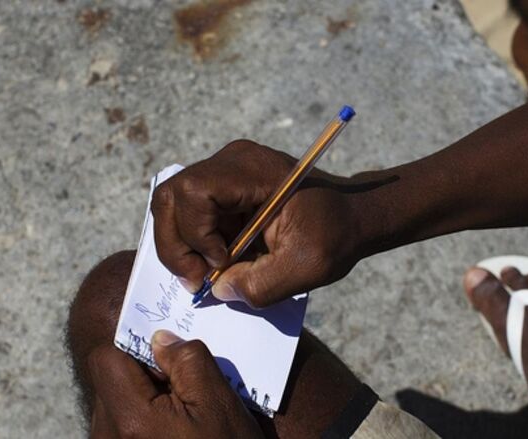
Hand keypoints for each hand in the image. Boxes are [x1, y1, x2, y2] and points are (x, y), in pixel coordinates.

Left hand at [88, 330, 262, 438]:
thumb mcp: (219, 402)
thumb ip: (188, 360)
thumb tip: (162, 339)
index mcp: (130, 420)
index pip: (106, 358)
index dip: (136, 348)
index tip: (169, 361)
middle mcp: (107, 438)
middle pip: (110, 381)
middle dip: (145, 375)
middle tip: (185, 392)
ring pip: (115, 403)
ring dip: (146, 400)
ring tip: (184, 419)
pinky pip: (121, 428)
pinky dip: (145, 422)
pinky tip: (175, 435)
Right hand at [151, 140, 365, 306]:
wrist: (355, 215)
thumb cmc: (337, 234)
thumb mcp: (307, 267)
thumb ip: (260, 285)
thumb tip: (219, 289)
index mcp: (252, 170)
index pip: (193, 193)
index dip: (196, 233)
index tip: (223, 262)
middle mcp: (231, 162)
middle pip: (171, 197)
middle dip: (176, 245)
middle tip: (199, 280)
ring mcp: (226, 172)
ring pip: (174, 207)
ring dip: (184, 246)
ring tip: (212, 273)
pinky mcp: (225, 189)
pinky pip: (191, 214)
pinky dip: (197, 244)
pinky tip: (224, 261)